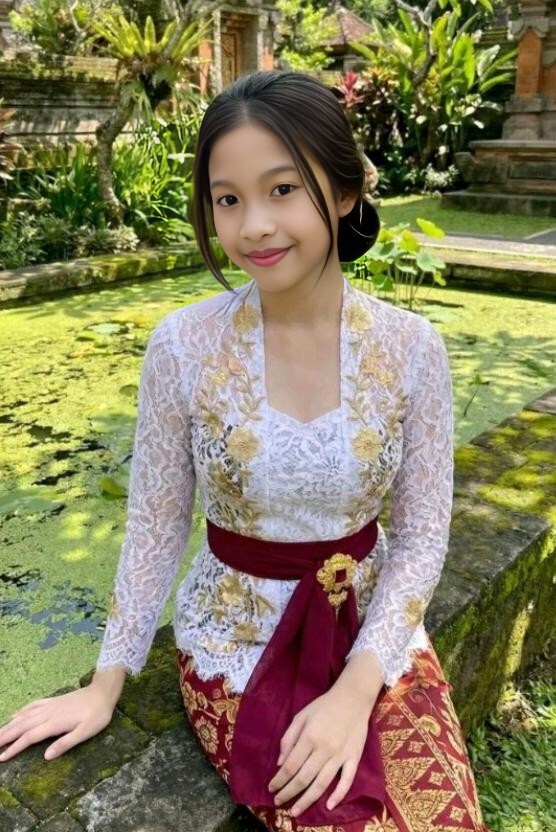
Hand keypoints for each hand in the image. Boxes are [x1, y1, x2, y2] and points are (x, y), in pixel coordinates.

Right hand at [0, 685, 114, 762]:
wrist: (103, 692)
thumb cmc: (97, 715)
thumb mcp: (86, 732)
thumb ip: (65, 743)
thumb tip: (46, 757)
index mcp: (54, 723)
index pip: (30, 737)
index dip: (15, 747)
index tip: (1, 757)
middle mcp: (48, 713)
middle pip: (22, 726)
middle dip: (5, 736)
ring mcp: (50, 706)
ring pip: (25, 716)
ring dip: (10, 725)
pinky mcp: (53, 701)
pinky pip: (33, 705)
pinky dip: (22, 711)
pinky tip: (14, 714)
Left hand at [267, 685, 375, 817]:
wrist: (352, 698)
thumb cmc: (324, 706)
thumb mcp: (301, 715)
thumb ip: (289, 738)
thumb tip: (280, 763)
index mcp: (309, 737)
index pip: (290, 765)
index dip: (279, 780)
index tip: (271, 788)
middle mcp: (324, 749)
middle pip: (303, 778)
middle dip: (288, 793)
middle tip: (278, 803)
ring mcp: (340, 755)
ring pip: (322, 783)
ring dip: (307, 800)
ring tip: (295, 812)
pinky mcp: (354, 758)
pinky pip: (347, 780)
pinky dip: (338, 795)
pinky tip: (328, 806)